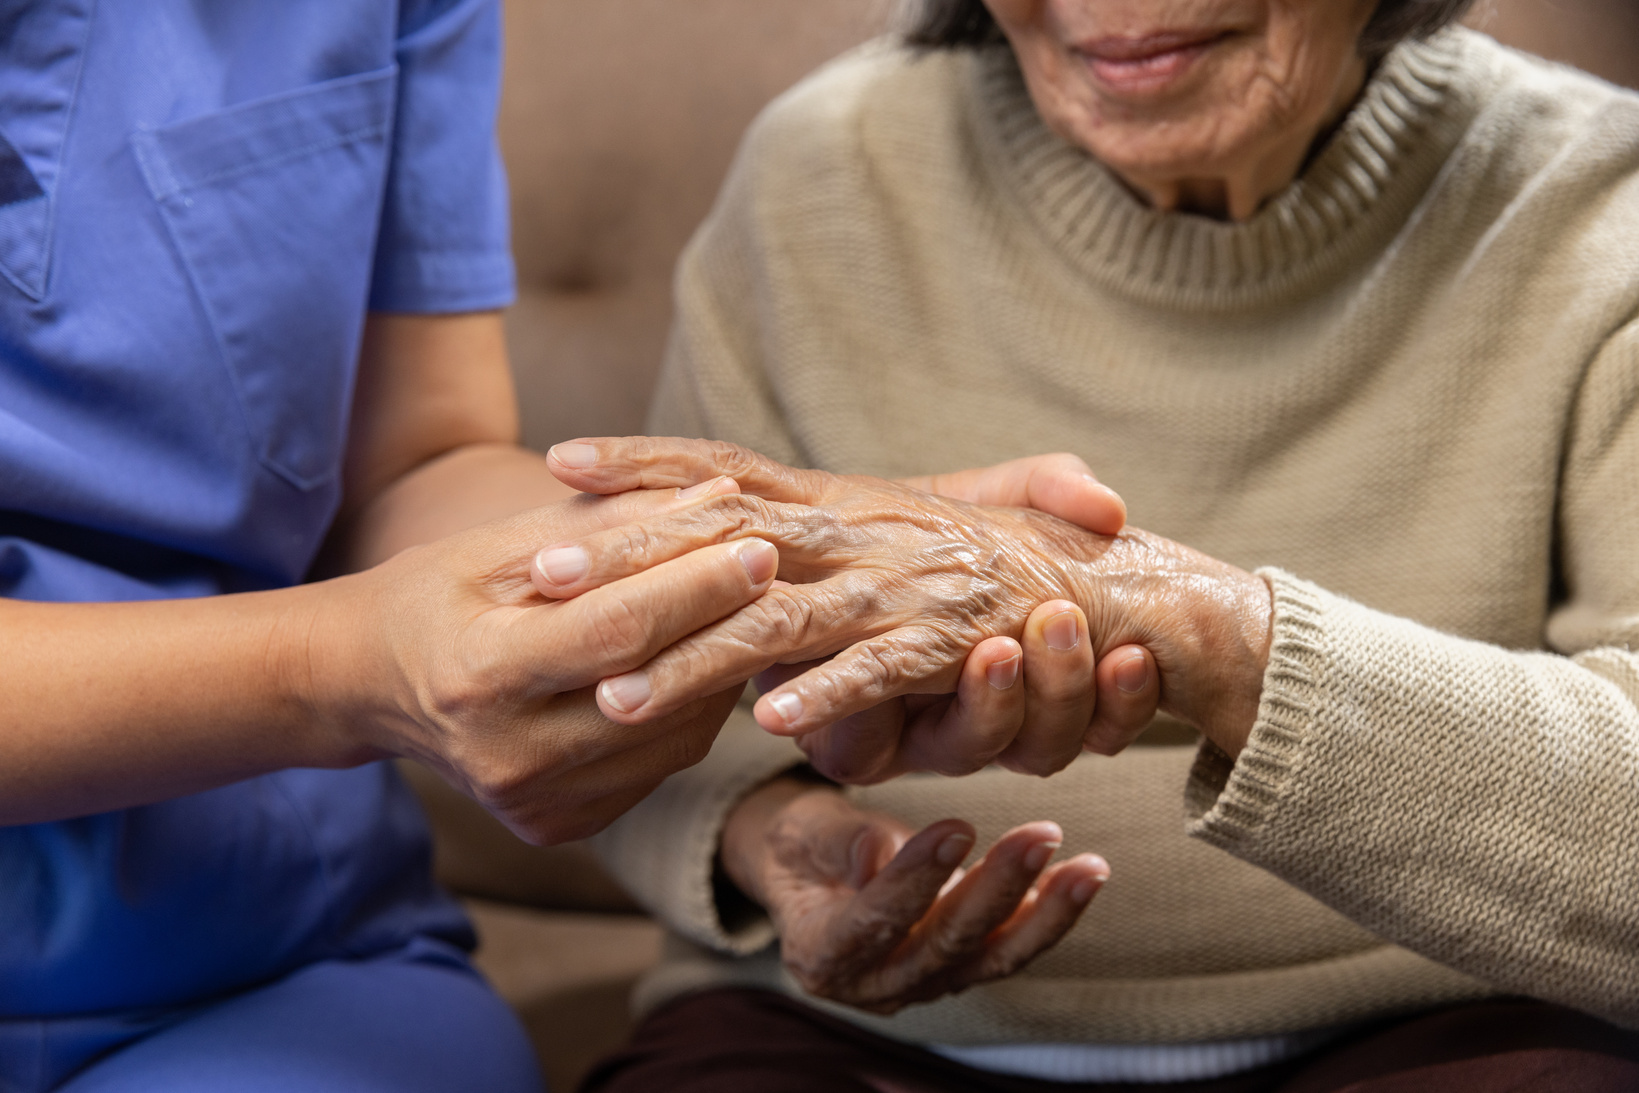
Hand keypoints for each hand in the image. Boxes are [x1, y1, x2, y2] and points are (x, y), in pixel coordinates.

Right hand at [310, 477, 775, 844]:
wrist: (371, 685)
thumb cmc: (438, 594)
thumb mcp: (505, 544)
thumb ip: (613, 525)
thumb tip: (722, 497)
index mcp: (480, 675)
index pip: (617, 630)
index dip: (697, 587)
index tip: (759, 541)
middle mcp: (508, 756)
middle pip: (656, 689)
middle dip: (727, 623)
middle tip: (779, 568)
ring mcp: (536, 803)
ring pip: (674, 737)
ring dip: (721, 669)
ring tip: (744, 609)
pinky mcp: (560, 825)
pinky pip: (659, 765)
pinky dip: (691, 711)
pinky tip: (700, 662)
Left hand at [543, 437, 1270, 766]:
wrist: (1106, 588)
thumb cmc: (981, 562)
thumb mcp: (885, 530)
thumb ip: (810, 528)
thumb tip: (714, 521)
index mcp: (836, 501)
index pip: (724, 471)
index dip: (645, 462)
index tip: (559, 459)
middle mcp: (858, 532)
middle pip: (725, 537)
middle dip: (632, 555)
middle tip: (542, 575)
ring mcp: (901, 584)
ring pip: (781, 618)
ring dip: (697, 656)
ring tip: (617, 692)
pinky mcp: (951, 641)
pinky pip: (881, 670)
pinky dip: (833, 694)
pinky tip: (772, 723)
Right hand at [719, 776, 1107, 1013]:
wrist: (812, 874)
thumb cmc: (801, 846)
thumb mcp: (801, 833)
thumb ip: (839, 843)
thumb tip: (878, 853)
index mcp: (821, 955)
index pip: (873, 922)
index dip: (915, 879)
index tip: (957, 828)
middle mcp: (874, 984)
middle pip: (943, 944)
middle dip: (998, 890)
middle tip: (1040, 837)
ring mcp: (922, 984)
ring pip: (990, 956)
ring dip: (1044, 912)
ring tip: (1088, 867)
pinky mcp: (958, 971)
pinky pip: (1008, 950)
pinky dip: (1048, 917)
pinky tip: (1081, 878)